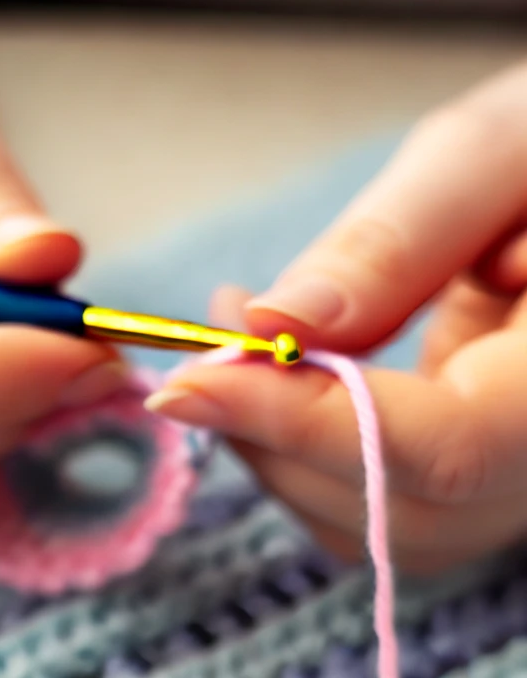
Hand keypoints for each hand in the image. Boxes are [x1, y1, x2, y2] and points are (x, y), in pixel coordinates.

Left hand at [147, 64, 526, 572]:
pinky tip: (284, 370)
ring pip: (380, 523)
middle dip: (273, 438)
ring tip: (237, 343)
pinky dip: (307, 445)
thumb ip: (395, 244)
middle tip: (204, 349)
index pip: (445, 451)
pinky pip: (383, 496)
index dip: (302, 427)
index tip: (184, 388)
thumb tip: (272, 324)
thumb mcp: (498, 154)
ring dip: (278, 448)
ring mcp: (520, 475)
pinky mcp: (483, 468)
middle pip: (399, 511)